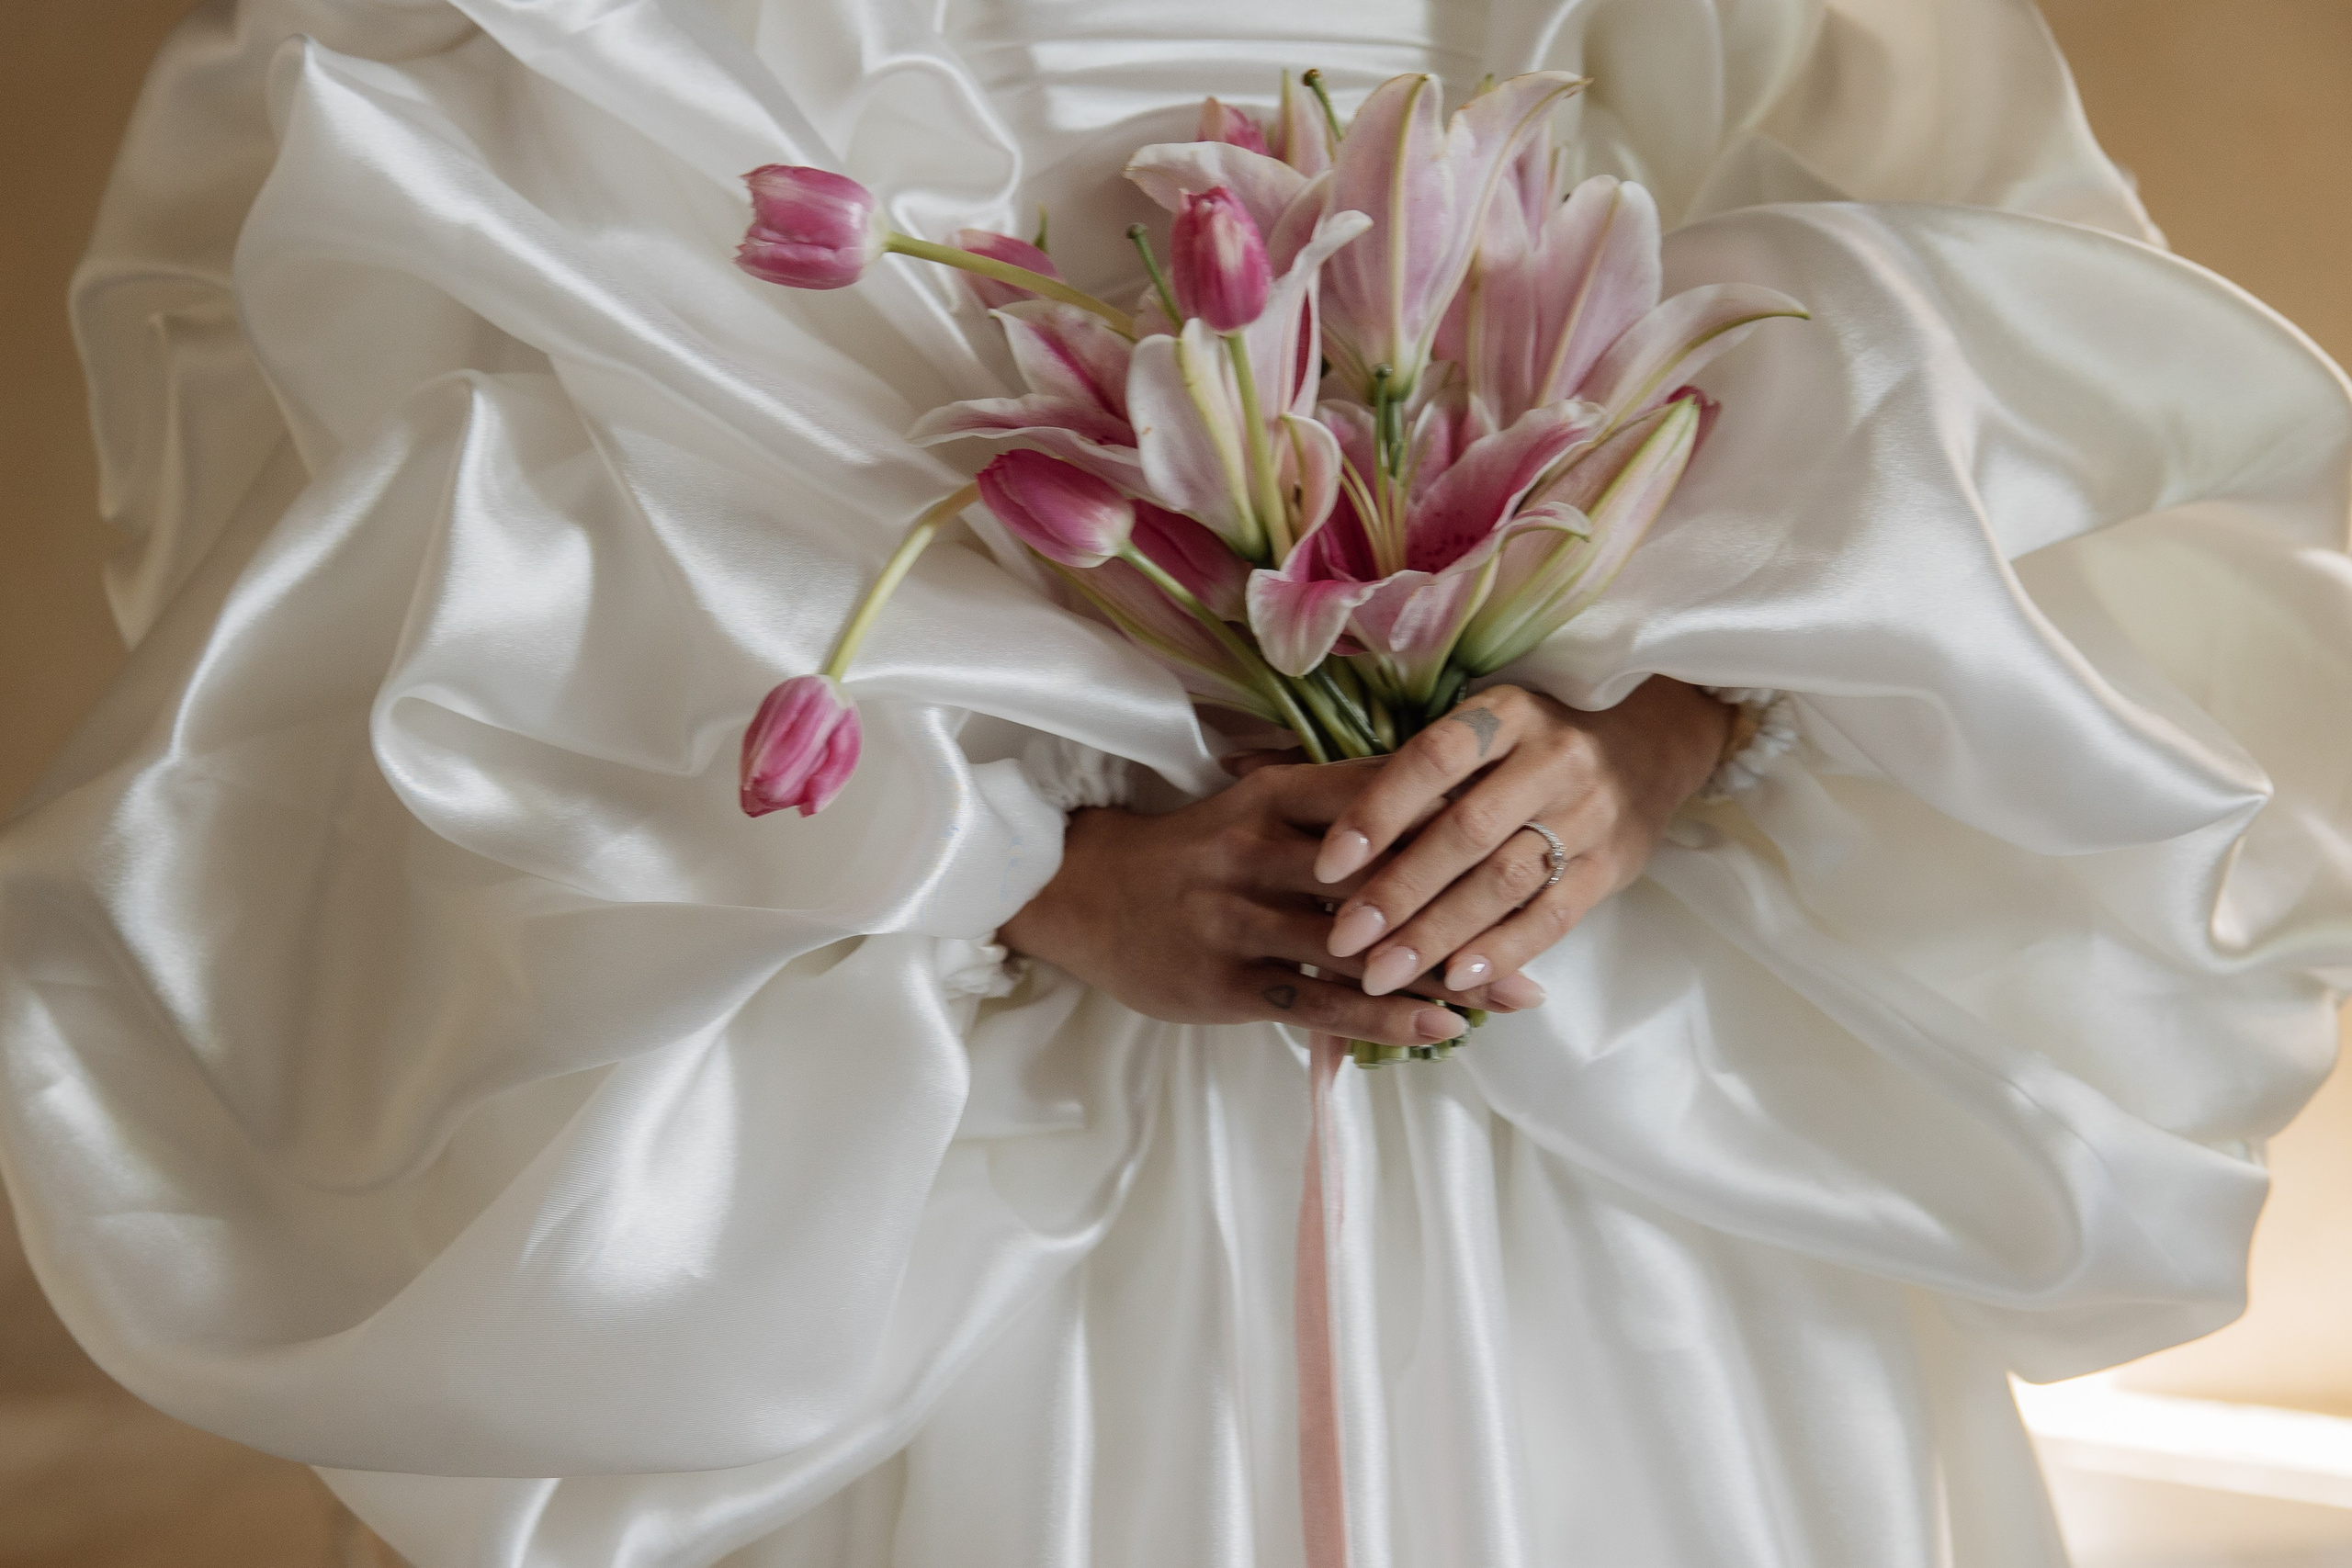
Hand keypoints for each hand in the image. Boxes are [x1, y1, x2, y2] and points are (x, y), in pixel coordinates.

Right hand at [999, 761, 1531, 1047]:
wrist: (1082, 896)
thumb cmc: (1191, 854)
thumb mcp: (1254, 806)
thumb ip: (1332, 808)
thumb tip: (1442, 808)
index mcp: (1271, 796)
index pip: (1378, 795)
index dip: (1453, 814)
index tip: (1525, 827)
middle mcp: (1255, 850)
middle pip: (1380, 875)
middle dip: (1465, 901)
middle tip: (1543, 923)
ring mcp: (1237, 918)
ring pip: (1357, 947)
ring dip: (1440, 971)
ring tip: (1510, 995)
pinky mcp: (1224, 981)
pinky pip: (1319, 1003)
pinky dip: (1385, 1017)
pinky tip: (1439, 1028)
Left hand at [1313, 679, 1730, 996]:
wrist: (1649, 746)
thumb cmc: (1530, 744)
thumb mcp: (1485, 730)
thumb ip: (1422, 773)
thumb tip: (1315, 824)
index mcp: (1507, 713)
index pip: (1434, 759)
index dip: (1378, 811)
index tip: (1326, 863)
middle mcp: (1553, 758)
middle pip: (1467, 832)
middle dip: (1399, 891)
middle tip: (1343, 940)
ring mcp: (1589, 814)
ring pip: (1505, 880)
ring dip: (1439, 933)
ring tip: (1382, 973)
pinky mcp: (1613, 864)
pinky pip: (1553, 915)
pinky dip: (1502, 950)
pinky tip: (1455, 978)